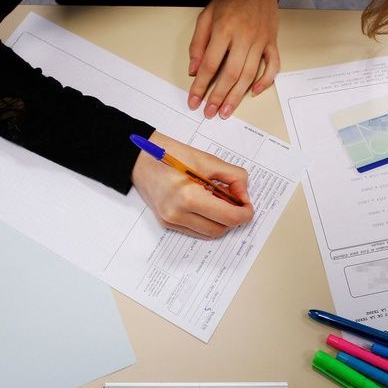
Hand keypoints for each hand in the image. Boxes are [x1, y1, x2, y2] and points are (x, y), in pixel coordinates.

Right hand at [131, 131, 253, 238]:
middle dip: (234, 218)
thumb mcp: (207, 160)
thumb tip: (244, 196)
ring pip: (209, 233)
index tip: (248, 205)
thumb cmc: (171, 155)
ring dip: (221, 221)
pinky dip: (207, 222)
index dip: (244, 214)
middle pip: (220, 229)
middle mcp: (177, 214)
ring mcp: (170, 221)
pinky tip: (206, 205)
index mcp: (188, 196)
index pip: (228, 217)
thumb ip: (232, 177)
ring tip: (219, 201)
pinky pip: (196, 230)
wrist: (140, 159)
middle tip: (236, 201)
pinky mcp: (167, 223)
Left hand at [187, 0, 279, 119]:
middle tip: (209, 113)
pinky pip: (272, 66)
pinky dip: (265, 81)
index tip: (194, 101)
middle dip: (218, 97)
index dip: (200, 85)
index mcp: (224, 30)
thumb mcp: (206, 15)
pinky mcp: (272, 42)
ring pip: (249, 74)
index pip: (209, 65)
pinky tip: (255, 92)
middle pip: (230, 74)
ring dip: (237, 96)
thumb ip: (198, 43)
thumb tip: (194, 70)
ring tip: (226, 110)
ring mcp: (260, 41)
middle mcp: (243, 37)